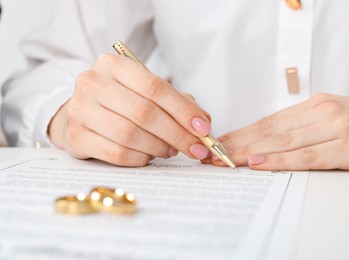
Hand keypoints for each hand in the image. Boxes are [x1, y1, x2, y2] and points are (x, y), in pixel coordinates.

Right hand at [48, 54, 210, 165]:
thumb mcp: (146, 92)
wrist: (82, 112)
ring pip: (130, 135)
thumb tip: (203, 123)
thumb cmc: (121, 101)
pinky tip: (149, 156)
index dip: (183, 111)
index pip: (155, 88)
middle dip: (177, 134)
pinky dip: (140, 158)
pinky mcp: (75, 137)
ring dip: (159, 147)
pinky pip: (116, 153)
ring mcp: (79, 110)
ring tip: (171, 150)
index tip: (203, 129)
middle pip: (144, 113)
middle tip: (195, 148)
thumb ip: (176, 103)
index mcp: (113, 65)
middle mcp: (92, 83)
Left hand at [213, 93, 348, 170]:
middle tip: (214, 153)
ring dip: (251, 153)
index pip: (269, 121)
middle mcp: (322, 112)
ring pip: (283, 142)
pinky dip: (280, 161)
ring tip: (228, 160)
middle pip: (270, 131)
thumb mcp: (332, 115)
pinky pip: (306, 157)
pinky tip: (259, 164)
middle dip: (239, 143)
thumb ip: (303, 125)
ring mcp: (335, 129)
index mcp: (315, 104)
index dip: (242, 132)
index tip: (222, 142)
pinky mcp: (348, 148)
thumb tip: (268, 140)